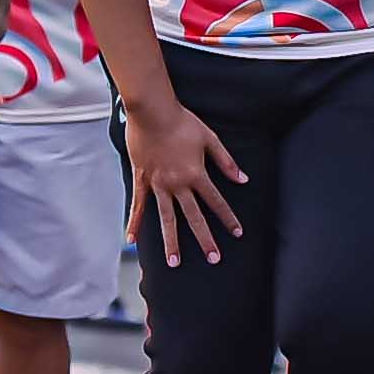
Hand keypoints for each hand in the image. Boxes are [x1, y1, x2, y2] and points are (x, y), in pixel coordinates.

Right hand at [125, 98, 244, 266]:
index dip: (228, 218)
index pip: (216, 201)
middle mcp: (178, 184)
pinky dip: (134, 223)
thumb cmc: (182, 121)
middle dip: (205, 239)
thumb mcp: (210, 138)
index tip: (237, 232)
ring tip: (174, 262)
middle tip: (213, 258)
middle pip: (194, 217)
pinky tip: (132, 240)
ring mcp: (158, 184)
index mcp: (196, 174)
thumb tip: (242, 179)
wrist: (152, 111)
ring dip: (171, 242)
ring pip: (166, 218)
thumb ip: (226, 161)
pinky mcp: (142, 180)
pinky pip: (138, 206)